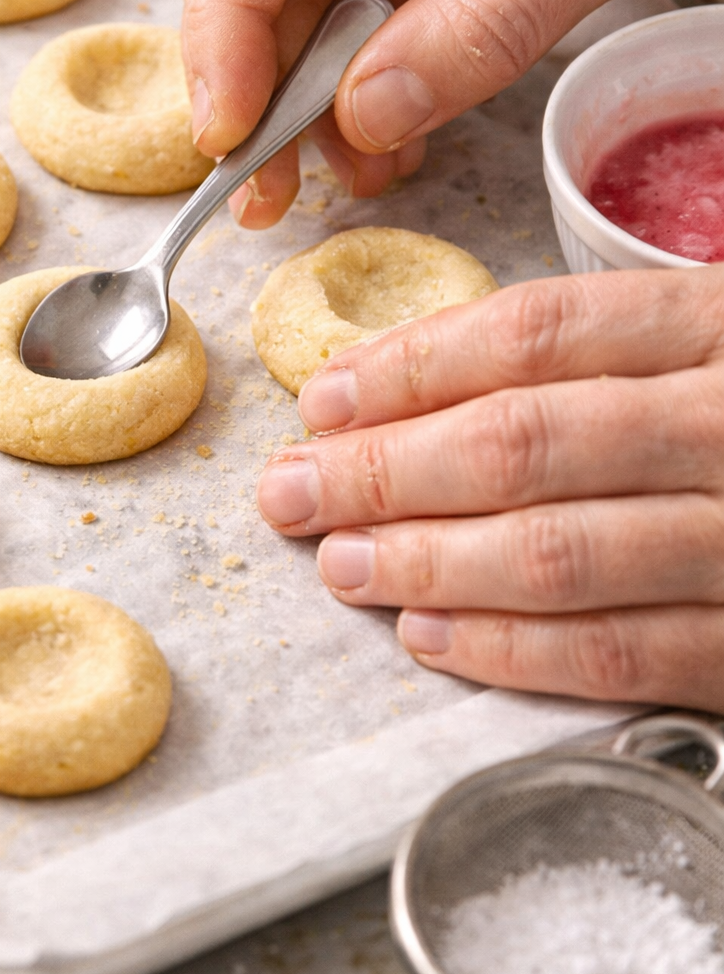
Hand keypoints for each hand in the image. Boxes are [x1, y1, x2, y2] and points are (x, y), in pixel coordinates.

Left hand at [255, 268, 723, 712]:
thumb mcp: (714, 336)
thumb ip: (604, 351)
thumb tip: (411, 382)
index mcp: (722, 322)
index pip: (537, 334)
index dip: (413, 368)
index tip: (325, 399)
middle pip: (528, 439)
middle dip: (388, 470)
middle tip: (291, 492)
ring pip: (563, 550)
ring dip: (428, 563)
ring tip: (340, 563)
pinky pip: (627, 651)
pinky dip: (518, 650)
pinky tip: (433, 637)